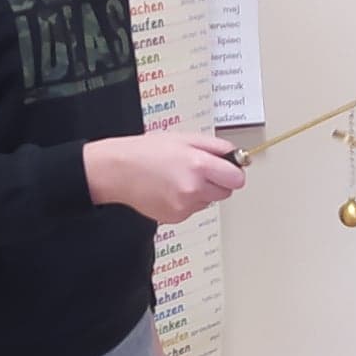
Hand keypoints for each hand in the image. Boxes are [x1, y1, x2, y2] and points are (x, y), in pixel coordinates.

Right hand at [85, 132, 246, 223]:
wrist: (118, 171)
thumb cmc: (146, 151)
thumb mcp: (184, 138)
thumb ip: (215, 146)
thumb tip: (236, 155)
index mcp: (198, 165)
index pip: (237, 179)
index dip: (234, 172)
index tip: (229, 168)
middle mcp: (193, 189)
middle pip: (226, 192)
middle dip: (218, 181)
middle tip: (199, 170)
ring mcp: (184, 206)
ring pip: (209, 201)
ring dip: (201, 192)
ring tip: (178, 177)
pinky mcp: (176, 217)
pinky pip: (193, 210)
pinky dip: (187, 201)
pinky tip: (170, 189)